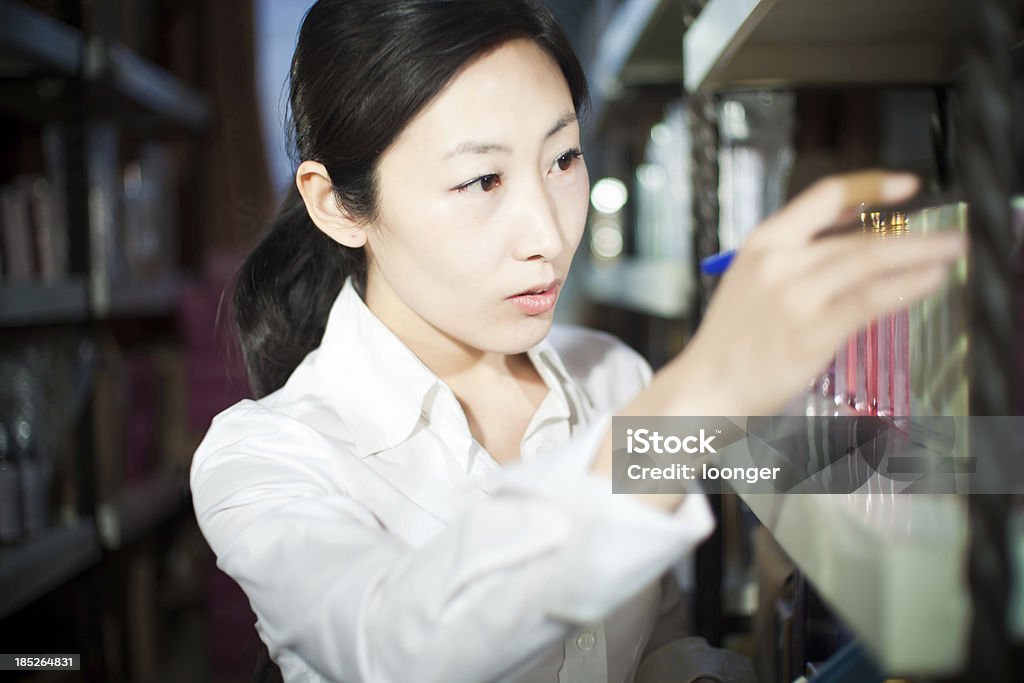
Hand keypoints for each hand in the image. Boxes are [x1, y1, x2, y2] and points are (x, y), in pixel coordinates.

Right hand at [667, 170, 965, 415]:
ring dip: (920, 255)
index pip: (824, 197)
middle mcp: (779, 263)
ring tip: (950, 253)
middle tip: (949, 235)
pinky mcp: (812, 332)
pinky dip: (906, 288)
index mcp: (763, 243)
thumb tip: (854, 227)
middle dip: (914, 234)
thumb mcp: (754, 279)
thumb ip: (798, 253)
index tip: (908, 185)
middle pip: (858, 236)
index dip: (871, 185)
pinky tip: (928, 282)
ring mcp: (795, 297)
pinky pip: (871, 301)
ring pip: (870, 263)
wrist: (706, 386)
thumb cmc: (734, 340)